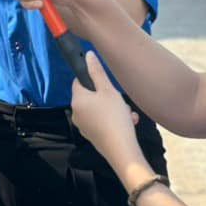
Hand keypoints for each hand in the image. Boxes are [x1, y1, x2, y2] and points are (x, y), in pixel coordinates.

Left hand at [71, 51, 149, 178]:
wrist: (121, 150)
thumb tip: (88, 55)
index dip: (92, 79)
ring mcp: (84, 126)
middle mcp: (77, 113)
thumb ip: (97, 72)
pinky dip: (115, 120)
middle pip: (92, 96)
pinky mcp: (93, 136)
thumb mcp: (108, 90)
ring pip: (100, 110)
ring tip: (128, 114)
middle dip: (109, 96)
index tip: (106, 83)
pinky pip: (103, 122)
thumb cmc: (114, 117)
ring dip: (116, 109)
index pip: (79, 81)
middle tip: (121, 101)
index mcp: (77, 100)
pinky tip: (128, 123)